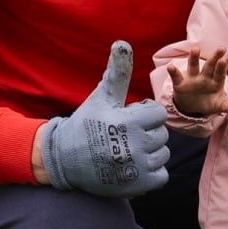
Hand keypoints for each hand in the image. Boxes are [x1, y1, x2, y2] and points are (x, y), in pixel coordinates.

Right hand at [39, 41, 169, 197]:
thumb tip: (123, 43)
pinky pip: (162, 176)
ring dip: (150, 152)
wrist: (64, 158)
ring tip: (127, 150)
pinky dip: (152, 172)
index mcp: (128, 122)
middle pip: (162, 135)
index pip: (159, 114)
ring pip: (163, 154)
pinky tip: (134, 166)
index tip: (127, 118)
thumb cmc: (86, 123)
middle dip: (147, 133)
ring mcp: (136, 168)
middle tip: (124, 136)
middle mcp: (134, 146)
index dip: (145, 114)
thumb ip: (118, 73)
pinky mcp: (138, 186)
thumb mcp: (102, 96)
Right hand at [167, 46, 227, 116]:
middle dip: (215, 57)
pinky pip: (177, 76)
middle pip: (210, 66)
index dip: (221, 67)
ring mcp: (192, 78)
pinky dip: (173, 71)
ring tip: (195, 49)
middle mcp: (205, 77)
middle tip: (222, 48)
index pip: (219, 73)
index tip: (223, 59)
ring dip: (194, 58)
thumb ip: (222, 105)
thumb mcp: (216, 105)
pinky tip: (170, 67)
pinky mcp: (180, 83)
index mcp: (216, 81)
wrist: (192, 107)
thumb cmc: (208, 102)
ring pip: (193, 66)